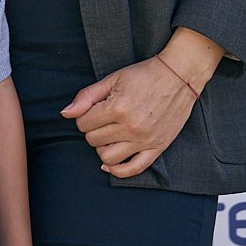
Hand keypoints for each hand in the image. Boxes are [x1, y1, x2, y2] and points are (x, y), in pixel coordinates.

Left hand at [60, 56, 198, 177]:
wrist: (179, 77)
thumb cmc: (144, 75)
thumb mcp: (112, 79)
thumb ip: (86, 96)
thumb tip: (66, 114)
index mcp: (118, 107)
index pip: (83, 124)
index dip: (83, 116)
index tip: (92, 109)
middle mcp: (131, 127)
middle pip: (93, 141)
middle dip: (92, 130)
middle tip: (102, 118)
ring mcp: (145, 140)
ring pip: (108, 158)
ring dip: (102, 148)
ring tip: (109, 135)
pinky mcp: (157, 148)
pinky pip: (134, 169)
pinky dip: (118, 171)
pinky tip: (111, 163)